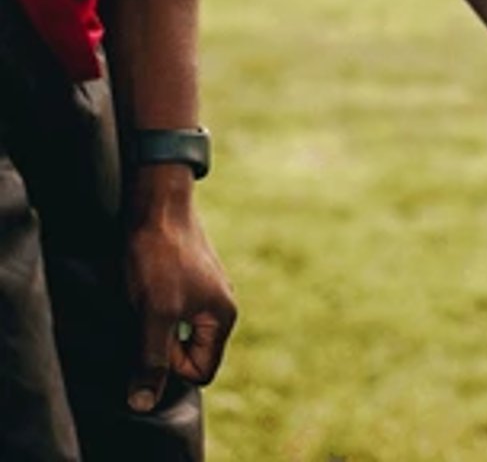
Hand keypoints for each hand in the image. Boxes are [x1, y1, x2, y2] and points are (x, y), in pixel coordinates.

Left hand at [123, 174, 236, 411]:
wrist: (157, 204)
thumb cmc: (159, 257)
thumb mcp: (153, 314)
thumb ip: (152, 360)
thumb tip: (143, 403)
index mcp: (224, 317)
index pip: (201, 371)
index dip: (170, 364)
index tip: (153, 334)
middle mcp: (222, 306)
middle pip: (190, 353)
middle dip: (161, 344)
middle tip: (144, 316)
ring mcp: (206, 291)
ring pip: (177, 332)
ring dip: (155, 325)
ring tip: (142, 298)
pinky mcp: (189, 279)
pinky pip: (173, 312)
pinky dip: (154, 309)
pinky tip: (143, 286)